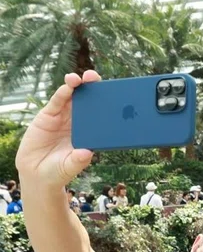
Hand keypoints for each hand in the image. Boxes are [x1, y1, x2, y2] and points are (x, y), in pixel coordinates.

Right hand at [16, 71, 99, 189]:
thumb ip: (77, 161)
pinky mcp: (48, 115)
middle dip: (93, 87)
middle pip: (89, 101)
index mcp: (90, 132)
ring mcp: (64, 117)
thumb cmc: (59, 170)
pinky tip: (68, 86)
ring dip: (77, 85)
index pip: (101, 115)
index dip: (108, 104)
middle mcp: (79, 122)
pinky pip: (57, 101)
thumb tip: (87, 153)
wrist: (37, 173)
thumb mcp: (69, 167)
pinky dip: (63, 93)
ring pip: (72, 97)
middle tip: (96, 78)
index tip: (117, 95)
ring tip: (81, 78)